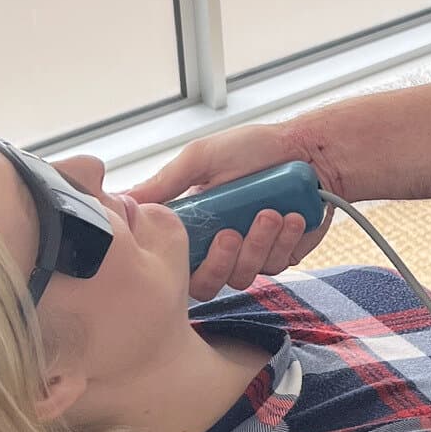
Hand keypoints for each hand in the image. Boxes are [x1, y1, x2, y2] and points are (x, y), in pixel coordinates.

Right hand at [132, 122, 334, 294]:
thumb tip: (120, 201)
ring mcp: (252, 252)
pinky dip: (284, 242)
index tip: (191, 240)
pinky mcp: (283, 255)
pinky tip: (292, 218)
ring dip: (258, 244)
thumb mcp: (202, 157)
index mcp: (195, 224)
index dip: (178, 263)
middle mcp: (220, 244)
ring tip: (271, 213)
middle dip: (223, 260)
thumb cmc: (255, 148)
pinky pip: (277, 266)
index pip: (175, 262)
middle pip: (208, 283)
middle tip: (233, 232)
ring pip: (244, 276)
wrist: (310, 150)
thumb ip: (164, 183)